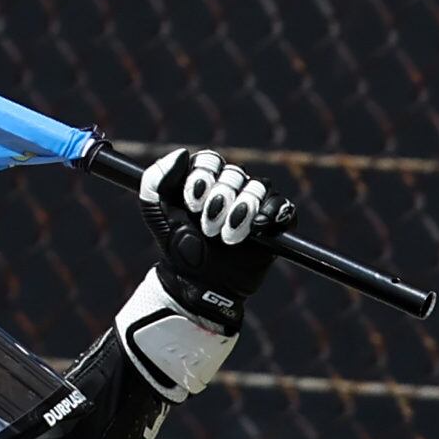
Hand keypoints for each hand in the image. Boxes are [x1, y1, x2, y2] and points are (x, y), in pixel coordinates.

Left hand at [135, 146, 294, 328]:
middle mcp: (230, 188)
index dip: (203, 177)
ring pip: (259, 187)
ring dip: (242, 210)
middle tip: (208, 228)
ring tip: (227, 237)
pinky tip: (257, 227)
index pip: (211, 161)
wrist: (196, 284)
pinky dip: (272, 212)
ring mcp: (253, 205)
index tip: (193, 203)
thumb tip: (181, 154)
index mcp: (205, 180)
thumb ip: (156, 180)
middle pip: (235, 174)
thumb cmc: (176, 248)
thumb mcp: (155, 214)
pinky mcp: (273, 225)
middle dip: (220, 200)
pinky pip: (283, 207)